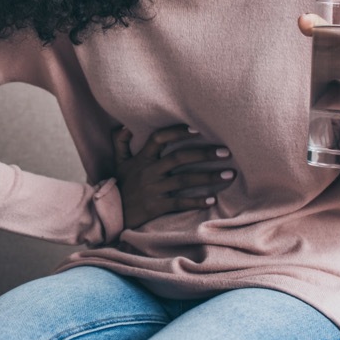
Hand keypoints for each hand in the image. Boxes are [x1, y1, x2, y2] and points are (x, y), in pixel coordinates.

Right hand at [111, 124, 235, 229]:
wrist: (110, 213)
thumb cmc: (118, 185)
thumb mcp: (117, 162)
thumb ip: (120, 142)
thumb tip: (126, 125)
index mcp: (142, 158)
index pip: (159, 138)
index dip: (177, 132)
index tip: (198, 129)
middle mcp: (149, 171)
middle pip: (179, 158)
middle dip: (204, 154)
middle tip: (226, 151)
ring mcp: (154, 189)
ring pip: (184, 180)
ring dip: (208, 177)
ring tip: (229, 174)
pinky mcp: (157, 206)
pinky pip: (180, 202)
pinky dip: (196, 201)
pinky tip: (212, 199)